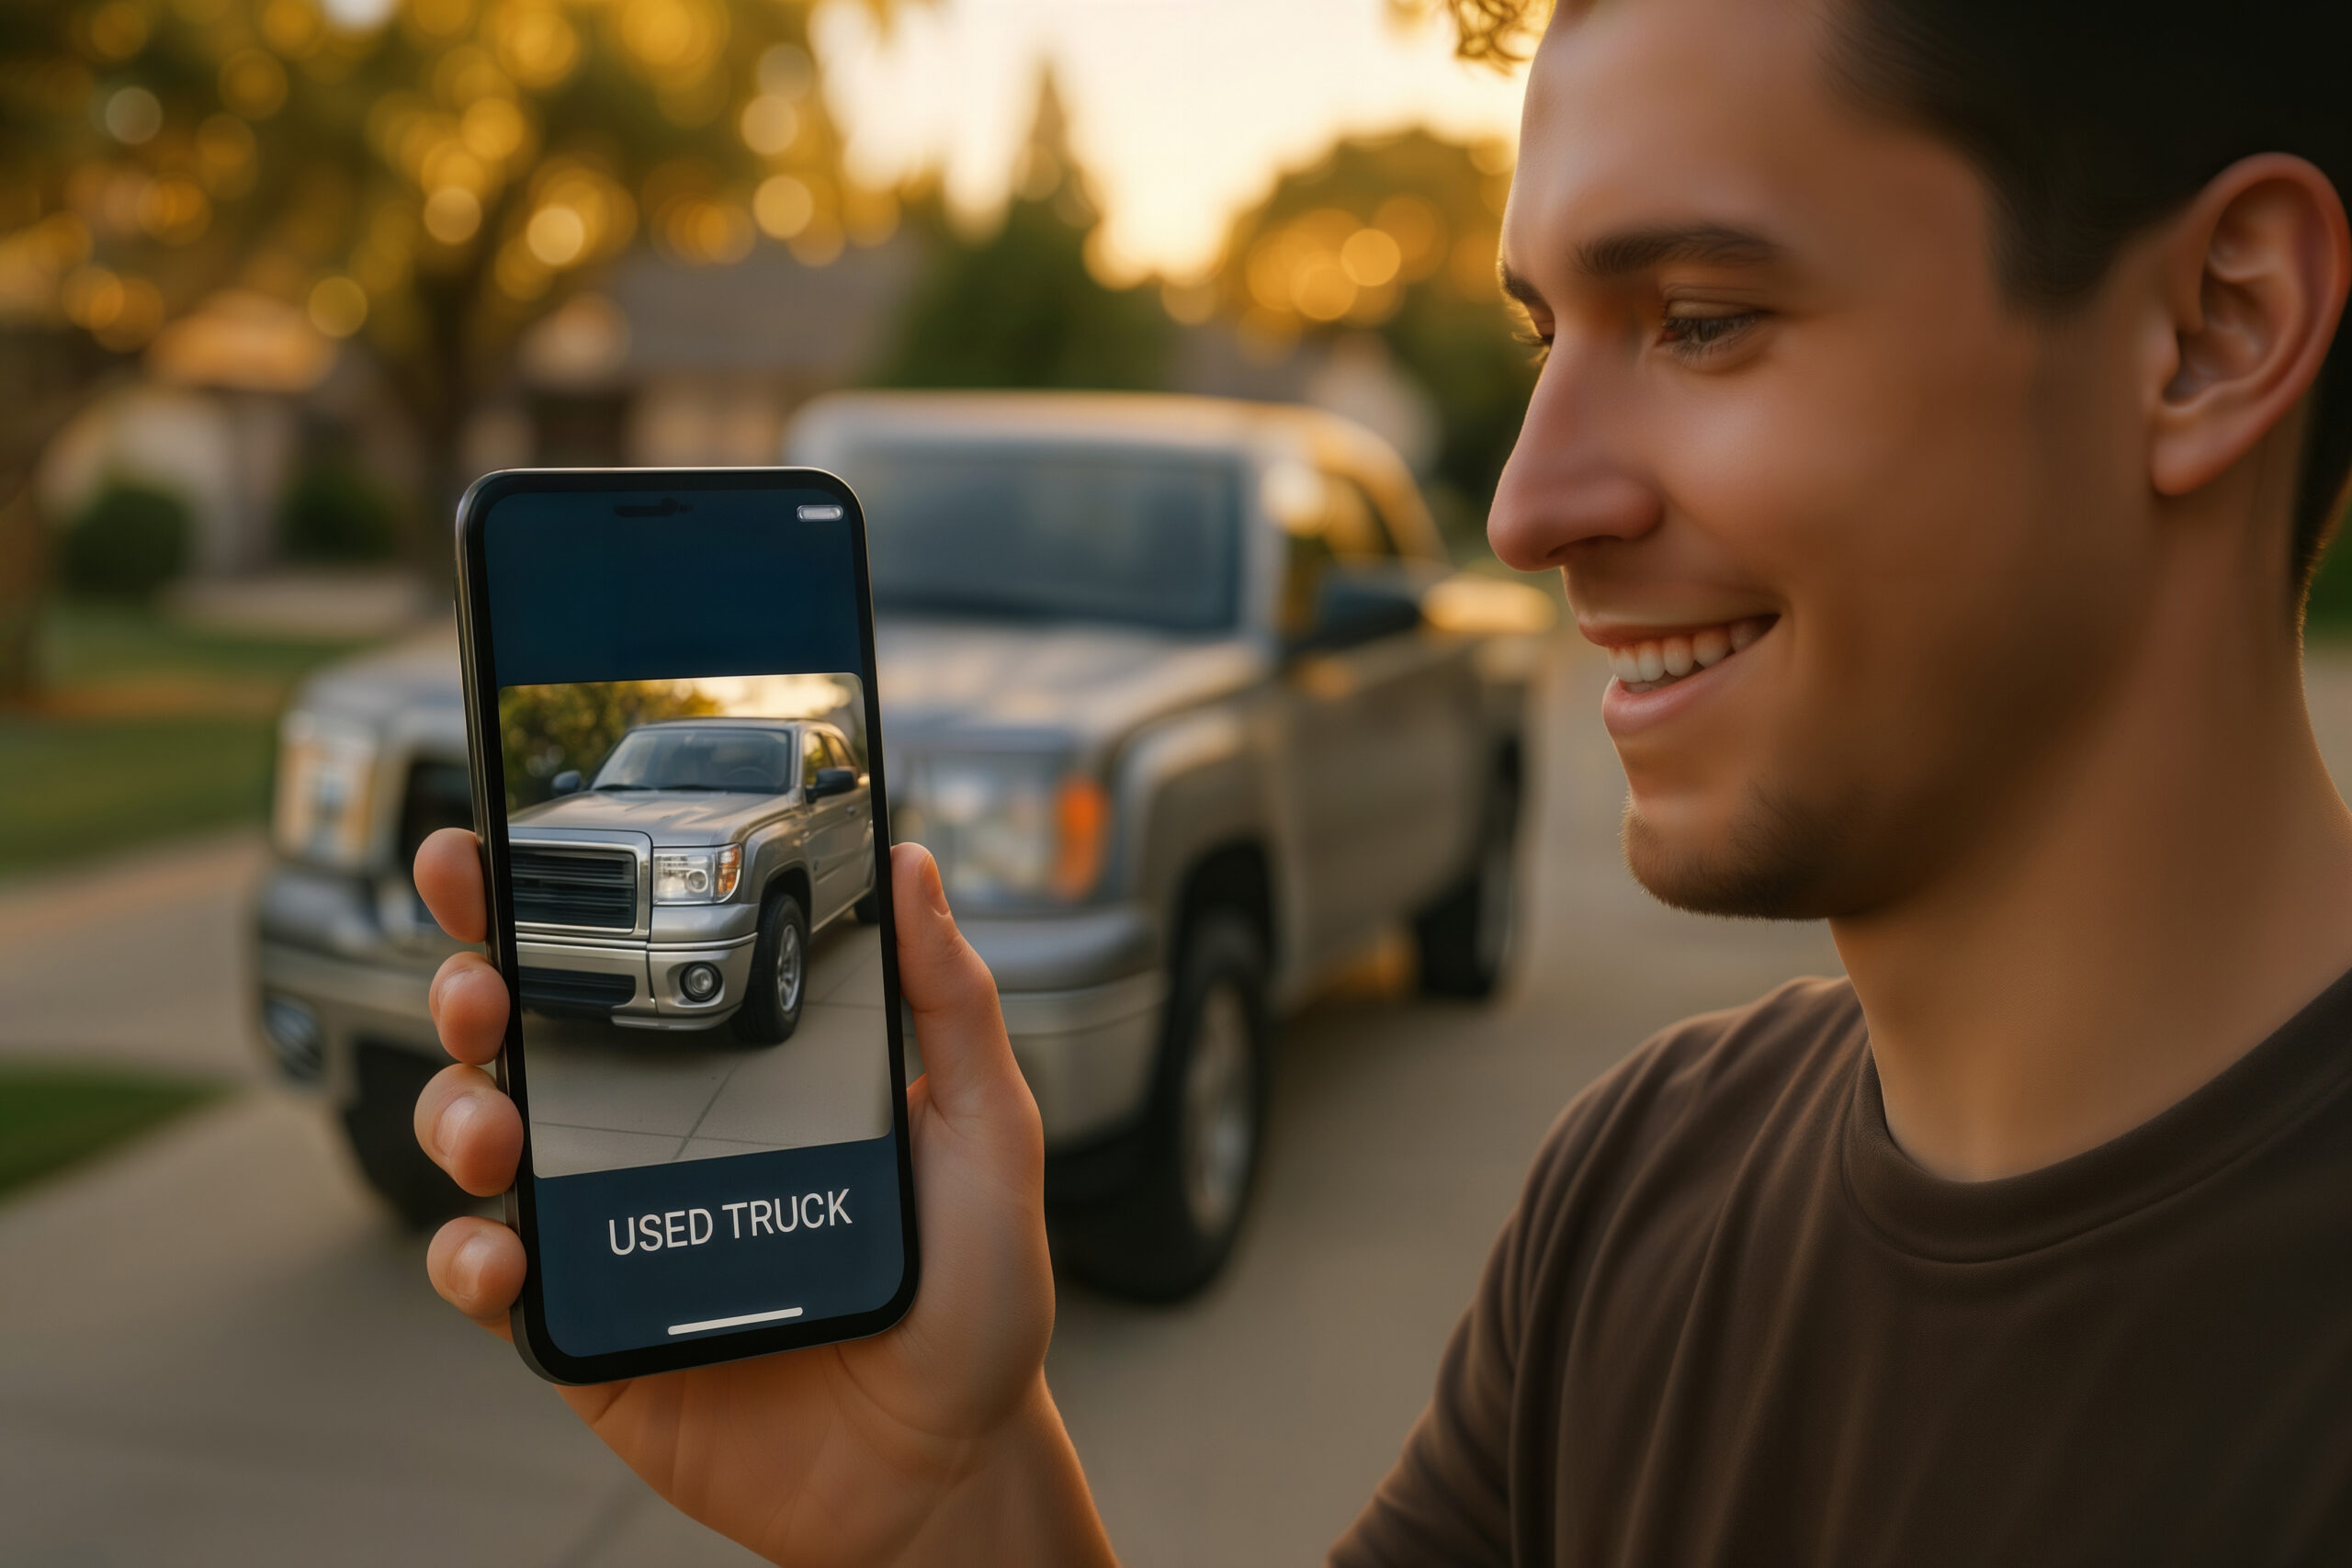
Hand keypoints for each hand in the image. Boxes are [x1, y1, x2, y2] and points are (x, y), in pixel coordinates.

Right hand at [412, 830, 1114, 1566]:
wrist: (945, 1462)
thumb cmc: (974, 1296)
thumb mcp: (987, 1131)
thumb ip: (949, 1002)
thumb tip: (916, 863)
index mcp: (740, 1072)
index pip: (632, 962)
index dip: (550, 900)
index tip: (495, 843)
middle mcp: (659, 1134)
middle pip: (528, 1034)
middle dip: (471, 983)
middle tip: (479, 980)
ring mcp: (612, 1228)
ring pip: (484, 1141)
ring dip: (455, 1112)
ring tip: (492, 1125)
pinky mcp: (585, 1328)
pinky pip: (491, 1279)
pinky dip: (467, 1254)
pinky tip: (501, 1246)